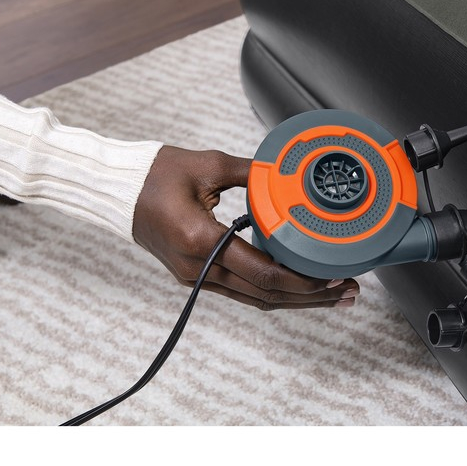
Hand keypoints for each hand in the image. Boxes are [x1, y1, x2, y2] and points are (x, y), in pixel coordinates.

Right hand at [133, 146, 359, 309]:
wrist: (118, 193)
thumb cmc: (157, 175)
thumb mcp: (208, 165)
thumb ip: (253, 173)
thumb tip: (288, 176)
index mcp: (201, 240)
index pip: (262, 272)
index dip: (302, 280)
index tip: (332, 277)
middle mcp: (199, 268)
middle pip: (266, 295)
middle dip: (311, 296)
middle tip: (347, 293)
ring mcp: (196, 277)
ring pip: (256, 300)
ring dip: (296, 300)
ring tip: (332, 298)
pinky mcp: (197, 276)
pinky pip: (243, 292)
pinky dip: (273, 293)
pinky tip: (298, 290)